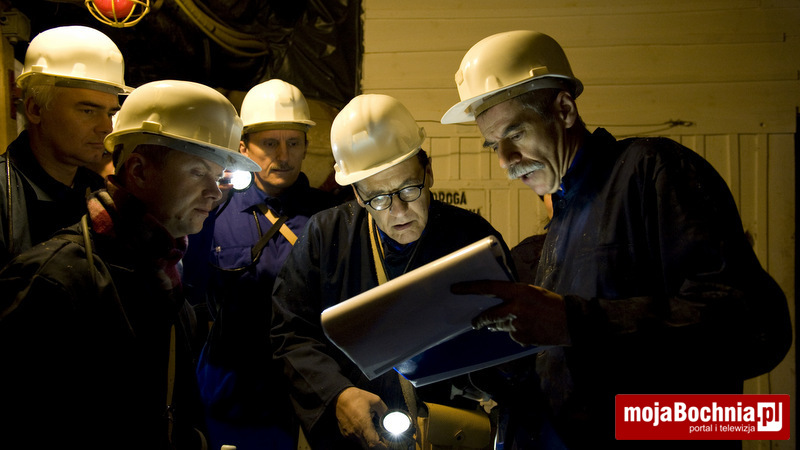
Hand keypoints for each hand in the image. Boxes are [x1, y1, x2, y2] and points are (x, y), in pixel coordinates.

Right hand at [335, 387, 388, 448]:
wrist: (340, 397)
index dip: (382, 446)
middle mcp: (355, 432)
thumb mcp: (375, 400)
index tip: (387, 445)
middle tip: (383, 441)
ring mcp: (349, 434)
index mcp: (363, 424)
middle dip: (377, 445)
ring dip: (369, 442)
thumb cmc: (356, 397)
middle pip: (368, 447)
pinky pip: (355, 440)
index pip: (373, 443)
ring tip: (374, 433)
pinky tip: (364, 430)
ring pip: (362, 444)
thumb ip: (384, 411)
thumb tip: (390, 418)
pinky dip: (362, 438)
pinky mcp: (345, 433)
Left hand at [452, 280, 570, 346]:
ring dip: (501, 325)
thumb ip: (514, 295)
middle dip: (480, 320)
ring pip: (500, 326)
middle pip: (489, 315)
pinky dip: (515, 333)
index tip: (455, 289)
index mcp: (518, 292)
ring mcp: (517, 325)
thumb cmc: (551, 303)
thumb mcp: (531, 292)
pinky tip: (529, 329)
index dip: (470, 288)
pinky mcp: (520, 338)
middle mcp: (514, 308)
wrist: (570, 322)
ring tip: (516, 321)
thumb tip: (497, 300)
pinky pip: (512, 335)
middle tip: (475, 322)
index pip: (488, 288)